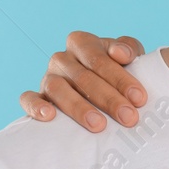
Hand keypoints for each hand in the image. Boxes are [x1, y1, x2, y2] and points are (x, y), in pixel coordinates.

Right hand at [19, 32, 146, 131]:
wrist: (102, 89)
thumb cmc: (117, 72)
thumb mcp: (129, 56)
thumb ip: (129, 49)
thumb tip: (120, 53)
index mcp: (82, 43)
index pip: (99, 59)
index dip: (120, 78)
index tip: (139, 98)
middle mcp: (62, 58)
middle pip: (83, 77)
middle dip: (109, 99)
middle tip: (129, 117)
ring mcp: (48, 77)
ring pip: (58, 89)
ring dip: (79, 108)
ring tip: (99, 125)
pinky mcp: (36, 97)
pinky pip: (28, 99)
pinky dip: (36, 107)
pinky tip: (50, 117)